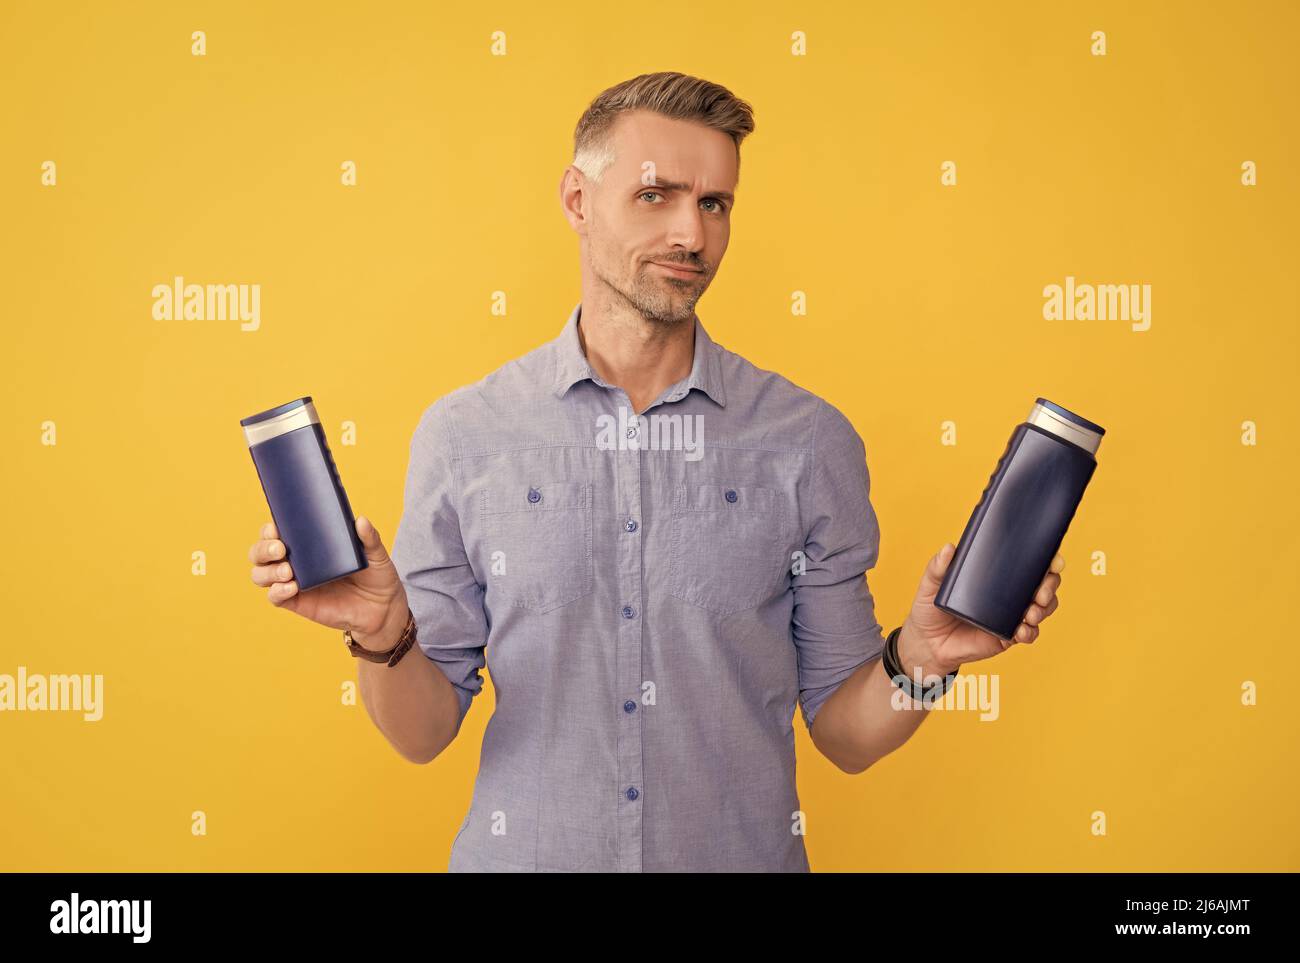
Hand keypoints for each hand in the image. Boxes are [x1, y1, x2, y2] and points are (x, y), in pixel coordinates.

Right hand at [248, 515, 408, 642]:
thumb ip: (370, 538)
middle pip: (261, 553)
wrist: (383, 608)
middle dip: (263, 549)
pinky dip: (277, 592)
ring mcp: (294, 582)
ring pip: (262, 575)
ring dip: (267, 571)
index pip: (277, 532)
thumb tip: (361, 520)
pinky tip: (291, 587)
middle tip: (281, 549)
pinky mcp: (298, 603)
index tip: (276, 527)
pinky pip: (275, 597)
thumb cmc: (376, 576)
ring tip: (288, 572)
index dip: (269, 529)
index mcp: (309, 544)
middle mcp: (296, 561)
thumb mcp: (376, 554)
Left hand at [897, 543, 1063, 676]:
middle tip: (1040, 593)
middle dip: (1050, 586)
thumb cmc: (930, 608)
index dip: (1047, 559)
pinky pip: (1028, 634)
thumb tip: (949, 548)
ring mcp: (1010, 615)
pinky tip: (1021, 631)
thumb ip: (937, 567)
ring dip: (1044, 609)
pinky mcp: (1006, 636)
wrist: (926, 642)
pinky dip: (1030, 632)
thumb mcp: (930, 585)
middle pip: (1043, 584)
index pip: (1029, 562)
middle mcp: (1008, 593)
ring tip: (1031, 613)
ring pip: (1042, 609)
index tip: (1053, 560)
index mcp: (996, 575)